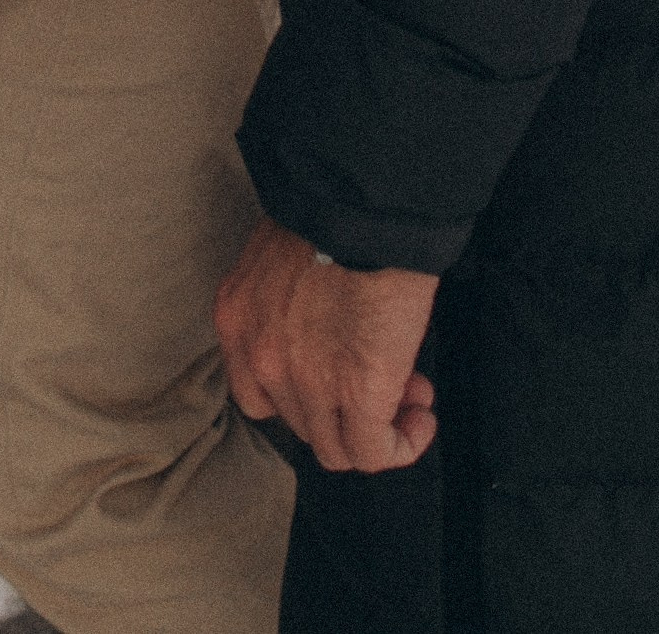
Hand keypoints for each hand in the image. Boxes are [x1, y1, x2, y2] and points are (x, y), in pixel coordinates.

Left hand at [215, 213, 438, 474]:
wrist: (367, 205)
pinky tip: (421, 422)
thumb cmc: (334, 215)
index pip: (256, 392)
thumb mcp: (281, 258)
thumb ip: (285, 304)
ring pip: (336, 447)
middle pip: (300, 422)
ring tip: (412, 398)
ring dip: (377, 430)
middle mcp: (260, 358)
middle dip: (345, 409)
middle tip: (385, 383)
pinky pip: (373, 452)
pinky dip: (400, 446)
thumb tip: (326, 332)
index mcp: (237, 318)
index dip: (303, 395)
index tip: (336, 379)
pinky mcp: (357, 394)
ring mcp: (305, 382)